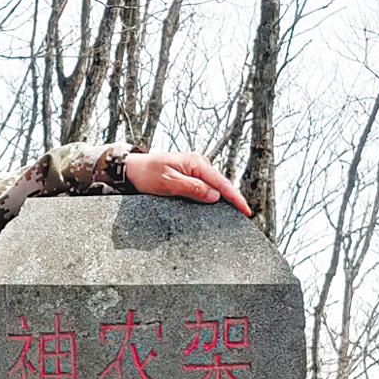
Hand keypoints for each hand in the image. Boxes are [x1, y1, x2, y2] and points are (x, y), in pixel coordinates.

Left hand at [123, 150, 252, 215]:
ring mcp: (195, 169)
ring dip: (224, 198)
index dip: (236, 198)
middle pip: (222, 184)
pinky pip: (206, 186)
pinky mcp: (190, 175)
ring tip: (235, 211)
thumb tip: (215, 195)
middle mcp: (199, 164)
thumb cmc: (147, 174)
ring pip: (215, 186)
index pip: (222, 183)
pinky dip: (213, 195)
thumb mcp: (169, 182)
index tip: (246, 211)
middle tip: (244, 215)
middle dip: (233, 199)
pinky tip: (217, 204)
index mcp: (196, 163)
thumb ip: (192, 188)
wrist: (133, 168)